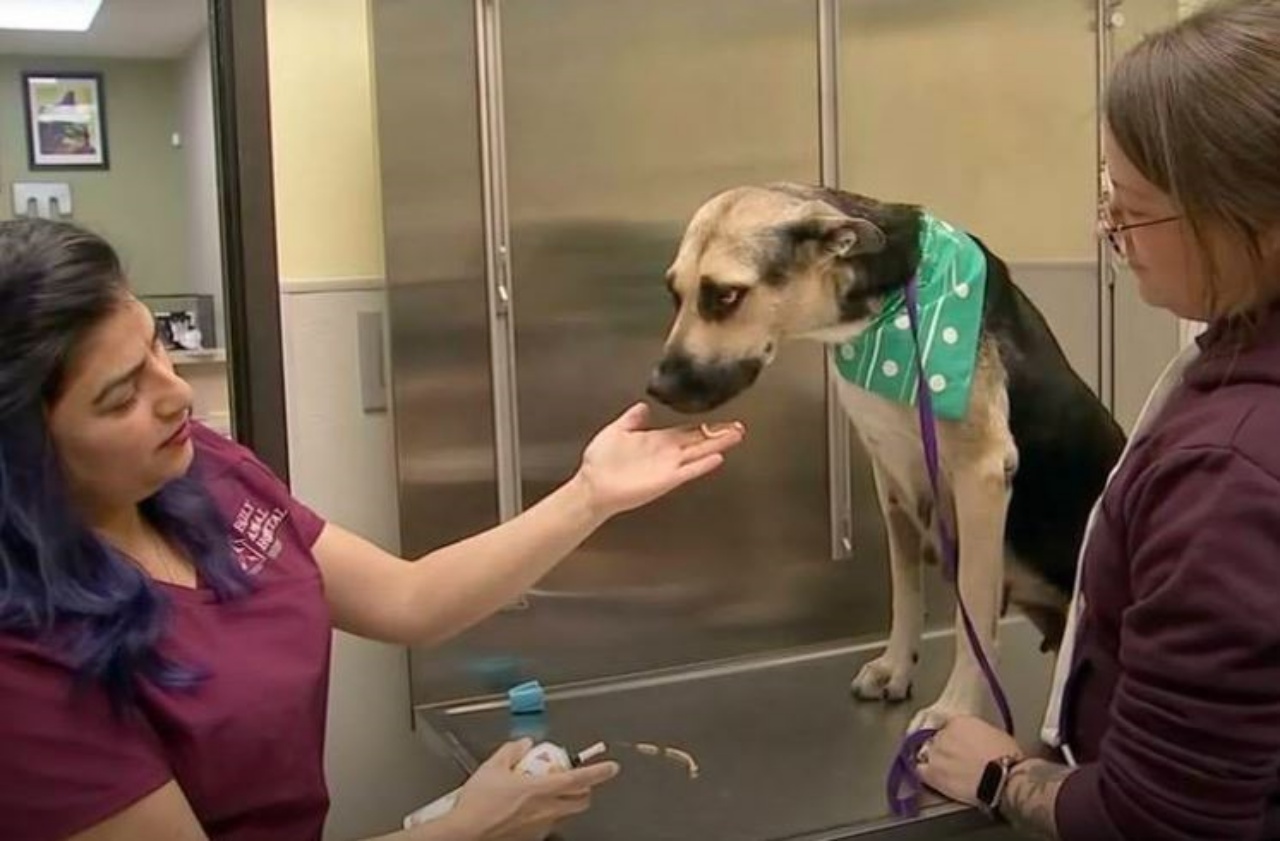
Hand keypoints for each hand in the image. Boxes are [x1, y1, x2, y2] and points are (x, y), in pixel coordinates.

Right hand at [447, 739, 620, 840]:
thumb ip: (511, 751)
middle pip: (581, 800)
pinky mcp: (533, 838)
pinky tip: (529, 810)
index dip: (599, 771)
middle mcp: (546, 809)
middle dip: (585, 789)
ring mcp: (541, 826)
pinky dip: (547, 815)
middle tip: (575, 779)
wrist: (466, 833)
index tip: (611, 767)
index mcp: (540, 789)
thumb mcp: (492, 767)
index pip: (579, 779)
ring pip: (566, 813)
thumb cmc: (478, 804)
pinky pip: (549, 824)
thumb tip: (523, 744)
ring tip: (547, 793)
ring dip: (565, 802)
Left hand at [574, 402, 744, 518]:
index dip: (705, 426)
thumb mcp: (617, 430)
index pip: (688, 432)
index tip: (724, 420)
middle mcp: (667, 454)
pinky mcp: (665, 481)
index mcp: (657, 441)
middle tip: (740, 428)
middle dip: (719, 434)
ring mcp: (668, 467)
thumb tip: (643, 406)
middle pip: (699, 442)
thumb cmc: (601, 460)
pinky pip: (687, 471)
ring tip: (737, 437)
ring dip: (717, 445)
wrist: (592, 484)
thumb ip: (632, 419)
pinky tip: (717, 458)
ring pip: (698, 454)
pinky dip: (702, 465)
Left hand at [915, 716, 1022, 806]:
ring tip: (946, 769)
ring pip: (926, 753)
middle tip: (956, 759)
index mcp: (959, 721)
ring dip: (934, 759)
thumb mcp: (995, 734)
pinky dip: (924, 772)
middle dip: (945, 748)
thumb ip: (978, 733)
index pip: (948, 725)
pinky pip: (920, 770)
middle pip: (937, 739)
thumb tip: (976, 740)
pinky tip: (932, 776)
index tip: (960, 744)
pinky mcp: (932, 773)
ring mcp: (935, 753)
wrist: (1002, 779)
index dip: (954, 737)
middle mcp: (943, 734)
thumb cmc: (1007, 758)